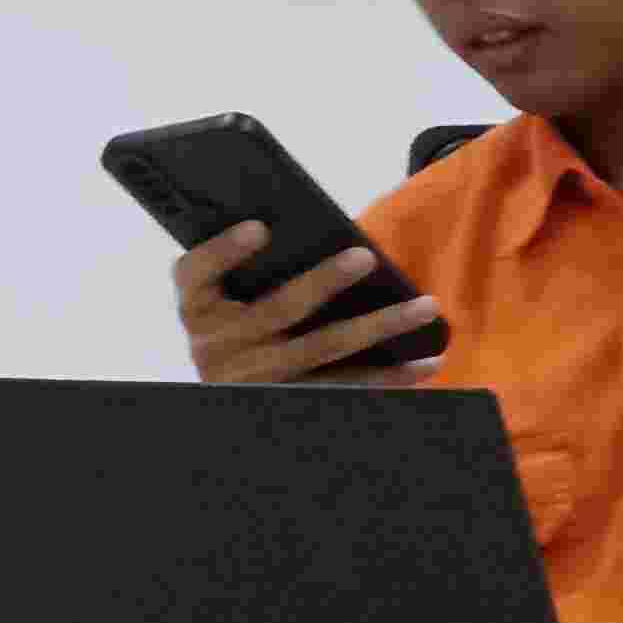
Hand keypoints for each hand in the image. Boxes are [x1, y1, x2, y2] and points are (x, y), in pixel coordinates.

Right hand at [174, 221, 444, 386]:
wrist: (228, 394)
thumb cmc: (236, 322)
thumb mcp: (222, 295)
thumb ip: (247, 263)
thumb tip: (302, 221)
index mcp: (197, 307)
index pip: (196, 273)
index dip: (226, 251)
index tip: (259, 227)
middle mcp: (219, 345)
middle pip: (279, 309)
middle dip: (324, 281)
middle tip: (365, 256)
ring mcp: (255, 378)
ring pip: (323, 348)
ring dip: (380, 327)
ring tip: (425, 307)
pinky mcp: (289, 401)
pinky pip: (344, 387)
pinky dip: (388, 376)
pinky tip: (423, 363)